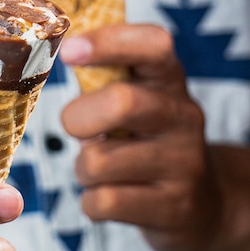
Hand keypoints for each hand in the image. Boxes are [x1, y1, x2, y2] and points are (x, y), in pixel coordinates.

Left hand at [59, 24, 223, 250]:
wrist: (203, 200)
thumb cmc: (146, 136)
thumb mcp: (136, 96)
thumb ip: (100, 74)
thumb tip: (46, 49)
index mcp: (168, 79)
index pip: (153, 44)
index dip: (108, 43)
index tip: (69, 50)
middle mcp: (183, 115)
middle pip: (122, 102)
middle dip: (78, 118)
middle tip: (76, 127)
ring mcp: (183, 163)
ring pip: (99, 161)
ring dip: (84, 167)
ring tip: (101, 167)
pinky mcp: (174, 207)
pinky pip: (103, 202)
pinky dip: (92, 200)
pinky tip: (111, 194)